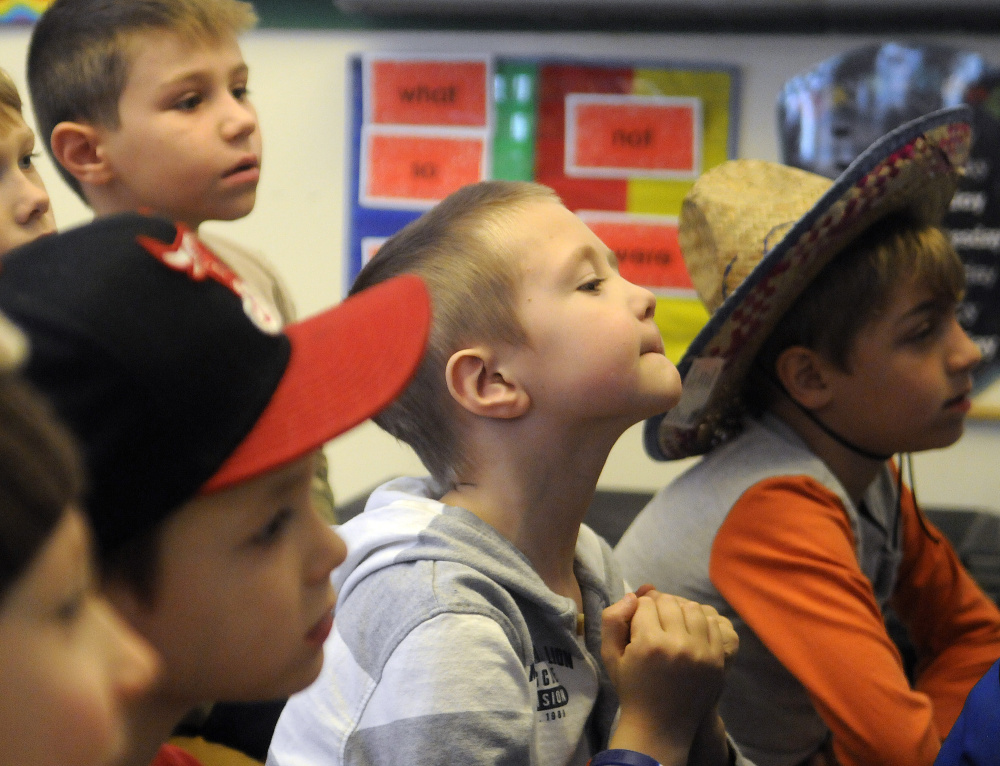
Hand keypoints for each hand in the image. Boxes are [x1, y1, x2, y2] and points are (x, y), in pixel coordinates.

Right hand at [602, 589, 736, 765]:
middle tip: (654, 623)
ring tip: (672, 625)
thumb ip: (612, 619)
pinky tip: (689, 633)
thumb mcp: (610, 656)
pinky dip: (700, 622)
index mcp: (649, 643)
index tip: (638, 624)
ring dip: (680, 611)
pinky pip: (712, 624)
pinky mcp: (717, 659)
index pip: (646, 603)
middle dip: (659, 607)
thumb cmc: (632, 689)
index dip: (639, 609)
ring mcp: (701, 652)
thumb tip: (632, 596)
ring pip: (692, 608)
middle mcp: (678, 644)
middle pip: (669, 602)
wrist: (660, 725)